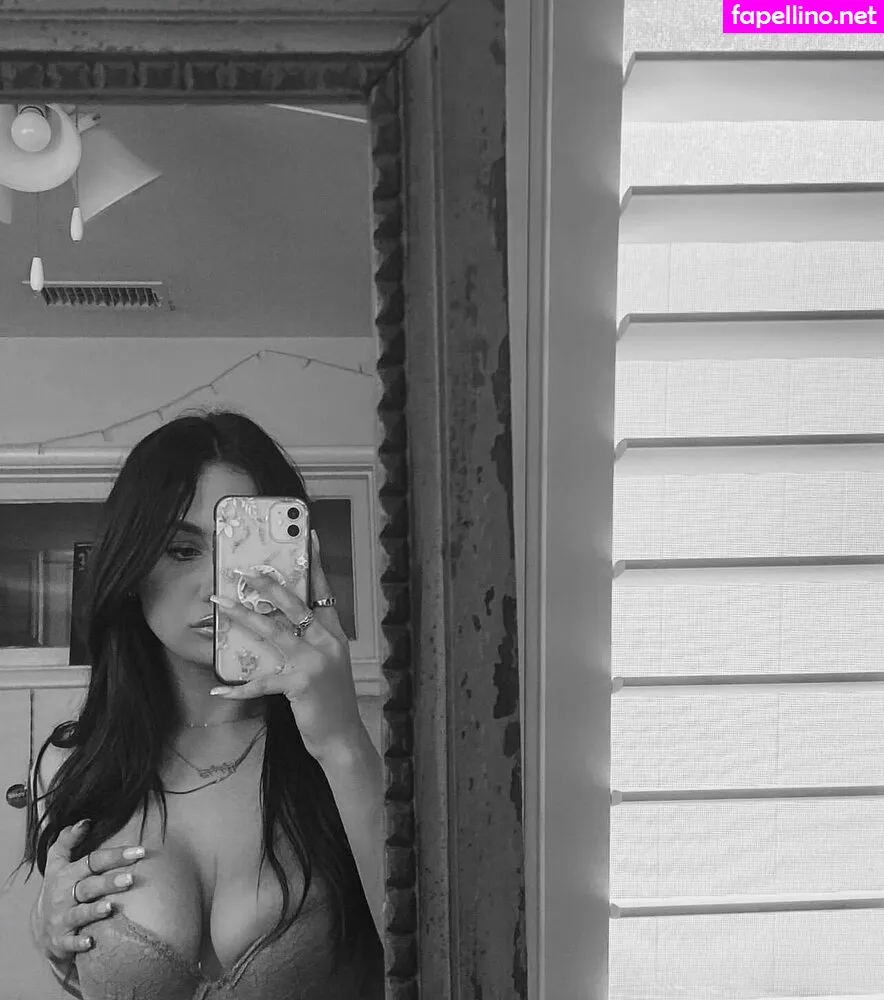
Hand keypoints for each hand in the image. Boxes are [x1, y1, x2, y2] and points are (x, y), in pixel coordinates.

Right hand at [35, 819, 144, 958]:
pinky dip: (79, 943)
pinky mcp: (61, 940)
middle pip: (89, 886)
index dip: (115, 855)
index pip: (92, 861)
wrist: (40, 927)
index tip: (138, 851)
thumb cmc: (58, 887)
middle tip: (131, 878)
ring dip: (94, 911)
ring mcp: (63, 918)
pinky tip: (90, 942)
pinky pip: (70, 943)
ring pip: (80, 913)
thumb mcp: (57, 862)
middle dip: (109, 882)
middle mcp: (65, 895)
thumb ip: (68, 840)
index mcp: (67, 873)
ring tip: (111, 906)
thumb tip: (85, 820)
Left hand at [210, 529, 365, 762]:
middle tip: (243, 571)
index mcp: (335, 635)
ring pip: (273, 631)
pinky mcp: (300, 684)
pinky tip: (218, 688)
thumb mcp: (328, 665)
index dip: (316, 564)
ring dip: (241, 616)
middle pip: (294, 604)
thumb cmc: (331, 702)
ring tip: (218, 605)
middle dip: (266, 584)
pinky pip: (262, 681)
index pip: (324, 592)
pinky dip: (238, 688)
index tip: (309, 537)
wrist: (343, 738)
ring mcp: (314, 662)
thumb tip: (280, 623)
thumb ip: (311, 643)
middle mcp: (327, 642)